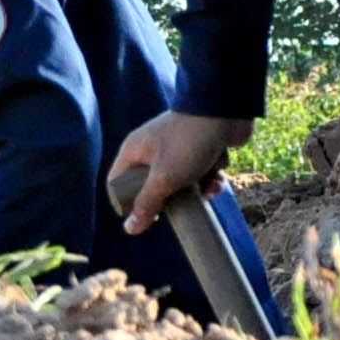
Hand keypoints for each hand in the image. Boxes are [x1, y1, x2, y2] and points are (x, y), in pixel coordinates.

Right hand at [108, 110, 250, 234]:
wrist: (223, 111)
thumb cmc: (187, 143)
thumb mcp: (163, 179)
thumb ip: (146, 204)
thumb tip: (129, 229)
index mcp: (134, 151)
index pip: (117, 182)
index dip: (127, 204)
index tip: (146, 218)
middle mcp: (152, 148)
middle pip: (152, 187)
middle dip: (172, 198)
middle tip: (181, 203)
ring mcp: (176, 148)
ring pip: (181, 182)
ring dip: (198, 189)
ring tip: (208, 185)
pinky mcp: (198, 148)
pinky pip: (200, 172)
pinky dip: (210, 176)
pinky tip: (218, 174)